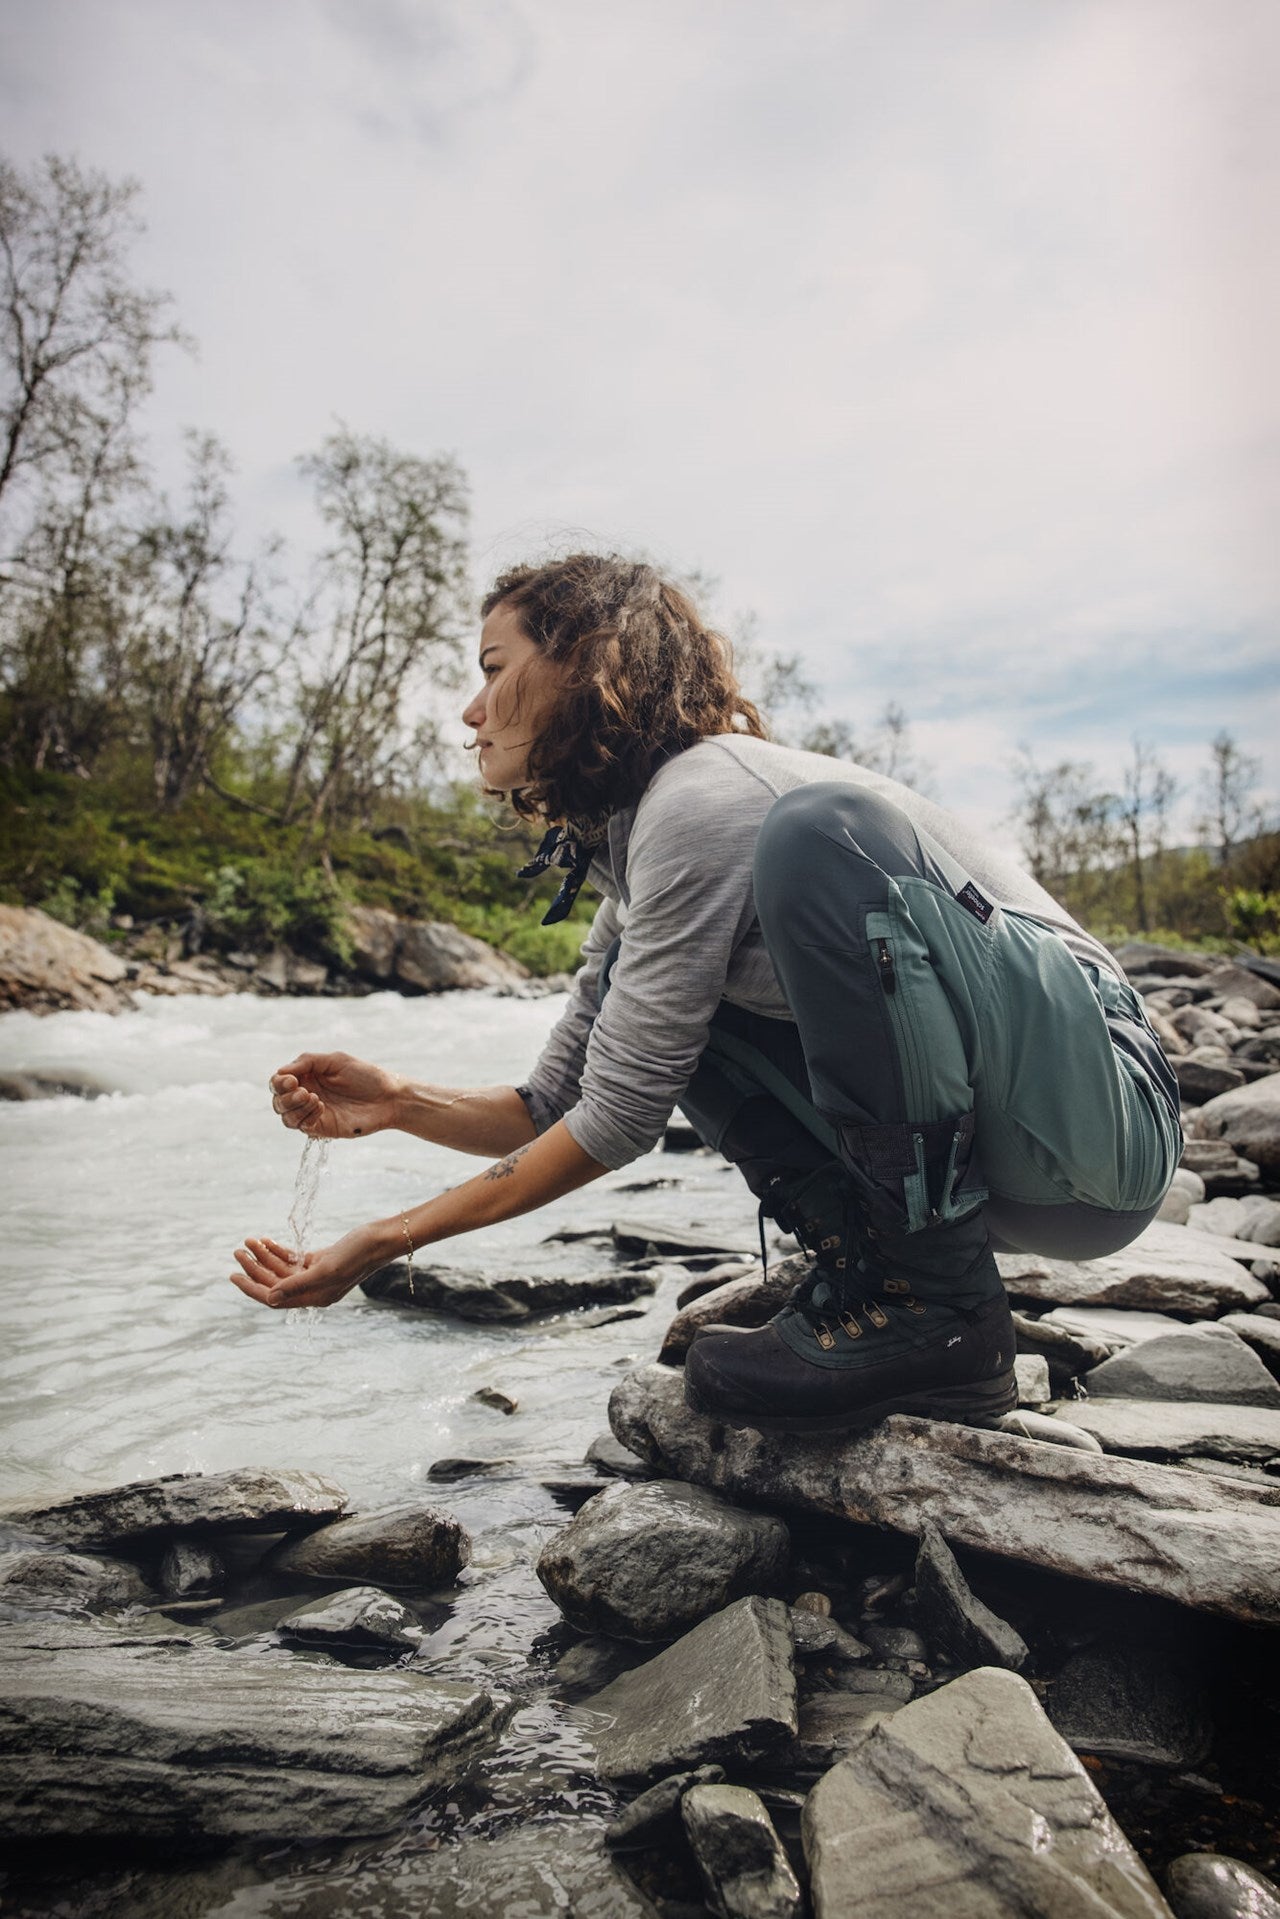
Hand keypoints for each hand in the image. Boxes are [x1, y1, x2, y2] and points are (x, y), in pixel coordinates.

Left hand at [228, 1225, 392, 1309]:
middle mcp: (313, 1289)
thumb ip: (297, 1284)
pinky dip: (279, 1250)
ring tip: (249, 1241)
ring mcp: (317, 1275)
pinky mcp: (321, 1261)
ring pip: (282, 1268)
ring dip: (264, 1255)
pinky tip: (266, 1241)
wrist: (381, 1239)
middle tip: (237, 1251)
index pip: (274, 1297)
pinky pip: (293, 1259)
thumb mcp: (325, 1268)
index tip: (233, 1275)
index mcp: (314, 1297)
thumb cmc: (357, 1254)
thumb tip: (270, 1298)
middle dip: (254, 1267)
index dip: (251, 1287)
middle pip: (275, 1282)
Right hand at [269, 1052, 401, 1139]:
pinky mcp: (323, 1128)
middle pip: (278, 1102)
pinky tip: (321, 1106)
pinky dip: (306, 1116)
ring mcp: (314, 1114)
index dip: (279, 1083)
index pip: (278, 1083)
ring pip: (287, 1117)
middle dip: (285, 1097)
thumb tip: (281, 1072)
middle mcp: (307, 1096)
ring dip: (294, 1107)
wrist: (389, 1097)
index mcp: (307, 1077)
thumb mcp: (336, 1060)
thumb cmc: (365, 1076)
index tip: (291, 1080)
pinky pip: (303, 1127)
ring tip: (314, 1098)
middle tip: (303, 1090)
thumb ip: (307, 1062)